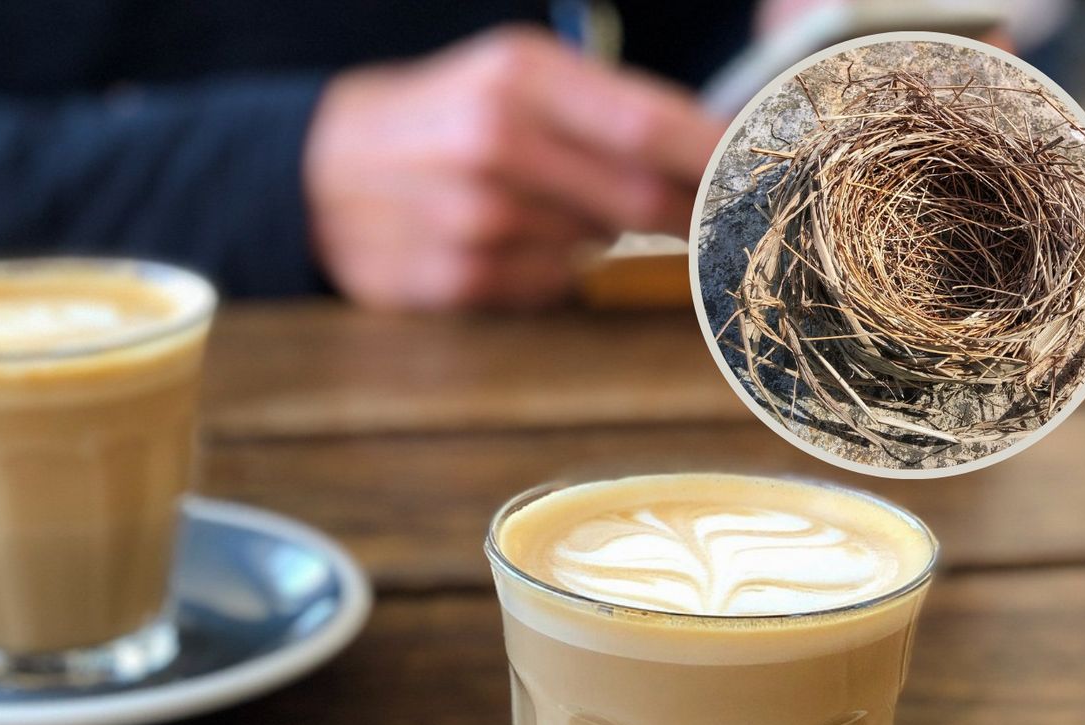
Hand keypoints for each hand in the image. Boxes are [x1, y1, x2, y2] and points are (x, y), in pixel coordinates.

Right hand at [303, 27, 722, 309]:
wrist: (318, 174)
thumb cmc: (436, 118)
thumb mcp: (509, 76)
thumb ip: (607, 111)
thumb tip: (710, 158)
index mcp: (517, 78)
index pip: (654, 127)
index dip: (720, 159)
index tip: (766, 178)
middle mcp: (495, 147)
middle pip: (640, 201)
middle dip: (676, 210)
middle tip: (693, 211)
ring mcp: (474, 223)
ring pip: (595, 248)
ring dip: (589, 233)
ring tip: (536, 205)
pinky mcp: (457, 283)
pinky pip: (547, 287)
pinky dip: (542, 269)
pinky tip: (497, 242)